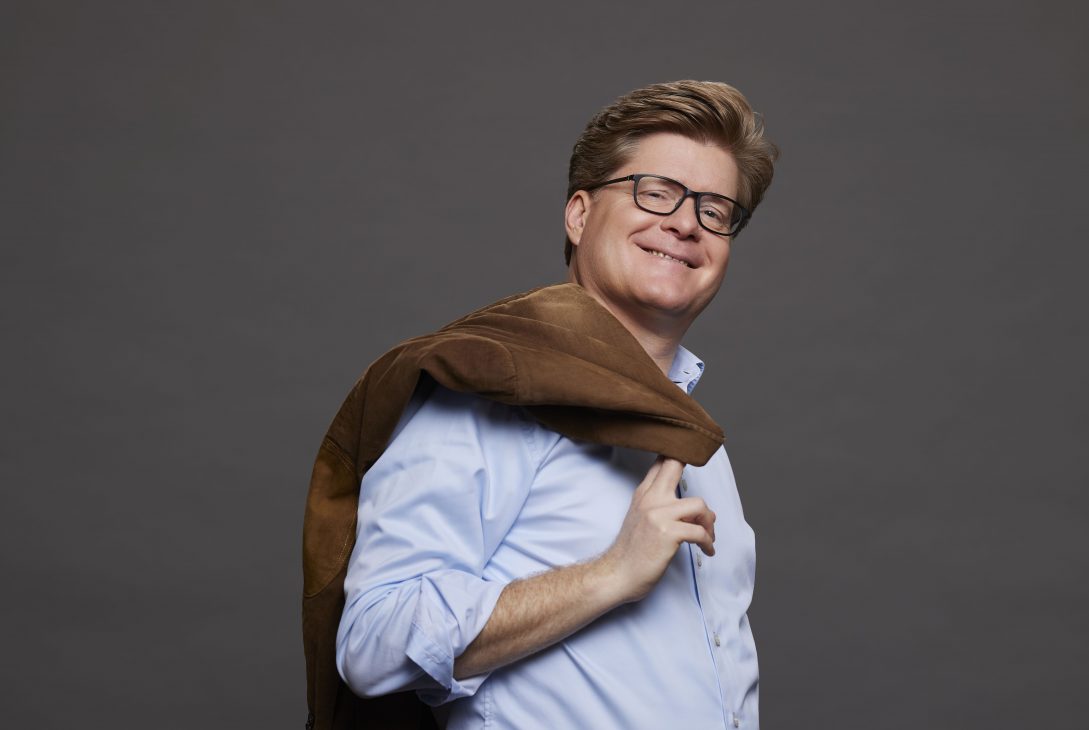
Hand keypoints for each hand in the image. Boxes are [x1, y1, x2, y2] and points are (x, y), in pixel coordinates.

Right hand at [598, 456, 715, 603]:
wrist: (618, 575)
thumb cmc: (632, 552)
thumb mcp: (642, 519)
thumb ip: (665, 506)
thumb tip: (701, 510)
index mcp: (643, 494)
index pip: (661, 462)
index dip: (678, 454)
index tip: (693, 459)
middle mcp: (650, 499)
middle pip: (675, 464)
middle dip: (694, 467)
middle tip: (704, 486)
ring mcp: (658, 515)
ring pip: (699, 504)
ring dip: (709, 522)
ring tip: (708, 535)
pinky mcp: (668, 533)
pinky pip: (700, 532)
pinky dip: (708, 542)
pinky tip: (707, 550)